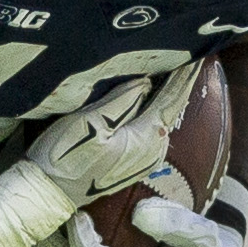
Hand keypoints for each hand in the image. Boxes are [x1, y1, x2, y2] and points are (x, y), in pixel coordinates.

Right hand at [0, 71, 194, 246]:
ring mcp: (145, 161)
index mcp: (147, 138)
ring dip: (169, 95)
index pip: (172, 99)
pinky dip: (156, 110)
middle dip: (180, 82)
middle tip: (193, 54)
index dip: (183, 75)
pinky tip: (153, 98)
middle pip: (172, 109)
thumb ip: (121, 100)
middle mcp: (154, 152)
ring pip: (162, 119)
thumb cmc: (64, 156)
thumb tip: (146, 81)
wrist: (48, 193)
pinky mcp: (133, 164)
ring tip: (177, 70)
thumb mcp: (89, 122)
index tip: (199, 53)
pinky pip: (151, 129)